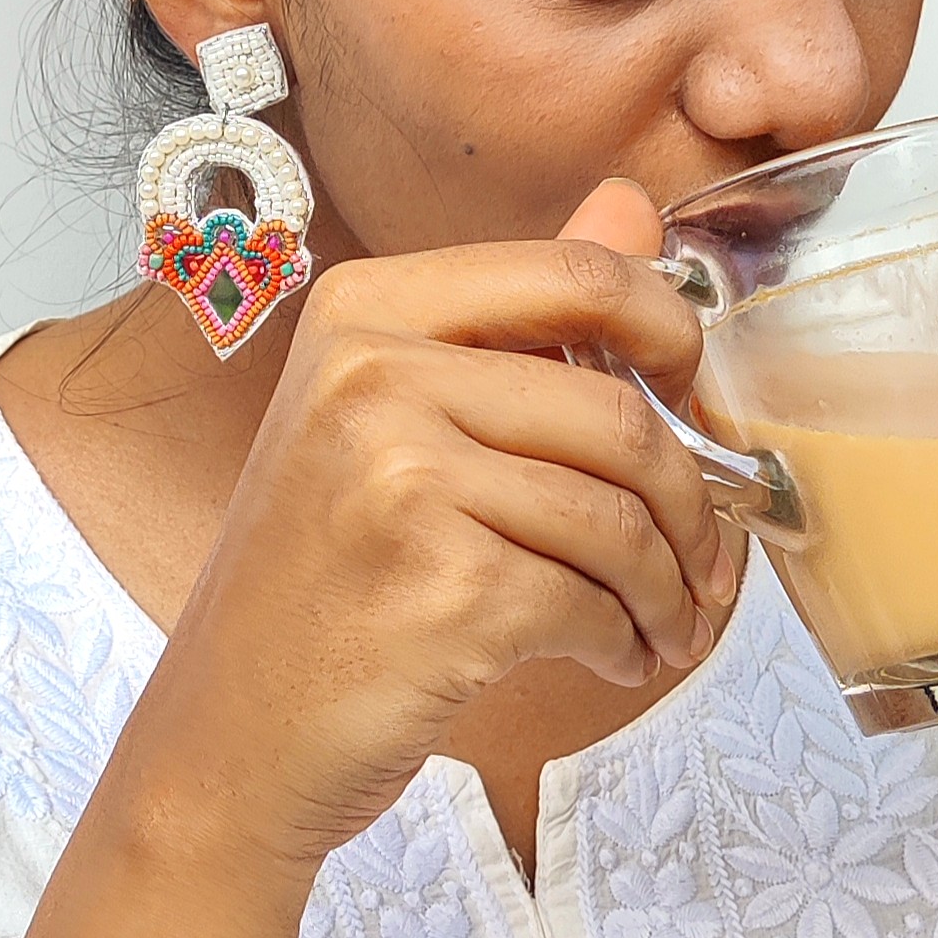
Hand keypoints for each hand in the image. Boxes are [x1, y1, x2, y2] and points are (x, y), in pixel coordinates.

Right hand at [121, 178, 727, 872]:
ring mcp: (398, 477)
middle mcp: (370, 374)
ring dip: (669, 587)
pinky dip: (624, 641)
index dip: (670, 330)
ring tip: (661, 620)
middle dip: (692, 502)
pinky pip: (593, 600)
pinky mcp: (439, 588)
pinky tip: (608, 657)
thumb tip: (634, 205)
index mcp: (365, 308)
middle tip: (705, 558)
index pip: (573, 272)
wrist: (232, 732)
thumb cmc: (326, 570)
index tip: (694, 395)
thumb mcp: (394, 413)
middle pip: (618, 412)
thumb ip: (522, 309)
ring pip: (618, 516)